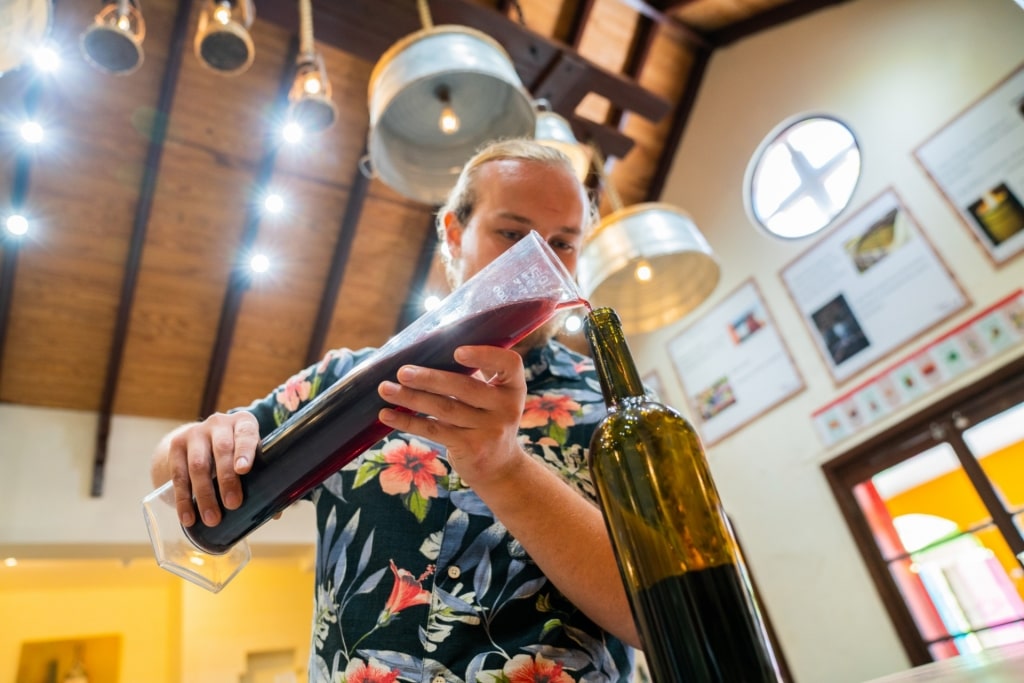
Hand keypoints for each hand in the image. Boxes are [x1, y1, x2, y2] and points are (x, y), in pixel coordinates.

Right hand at [163, 411, 258, 527]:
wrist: (200, 440)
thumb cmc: (236, 453)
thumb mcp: (251, 457)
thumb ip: (263, 479)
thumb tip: (275, 514)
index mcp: (244, 422)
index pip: (246, 434)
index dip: (245, 451)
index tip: (244, 470)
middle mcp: (219, 423)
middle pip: (222, 450)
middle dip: (227, 480)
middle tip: (233, 505)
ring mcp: (195, 432)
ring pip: (198, 465)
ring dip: (205, 494)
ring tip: (212, 519)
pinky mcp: (176, 445)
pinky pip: (178, 475)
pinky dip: (184, 499)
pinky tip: (188, 517)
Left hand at [376, 345, 526, 486]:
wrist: (500, 467)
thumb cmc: (488, 419)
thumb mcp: (494, 396)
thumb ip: (476, 374)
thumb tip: (428, 347)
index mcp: (513, 387)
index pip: (509, 364)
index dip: (484, 355)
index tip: (456, 351)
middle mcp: (507, 408)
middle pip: (465, 388)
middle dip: (430, 378)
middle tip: (402, 371)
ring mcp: (489, 430)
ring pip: (444, 409)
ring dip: (411, 398)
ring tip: (386, 389)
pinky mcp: (471, 448)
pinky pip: (434, 430)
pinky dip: (408, 421)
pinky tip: (387, 414)